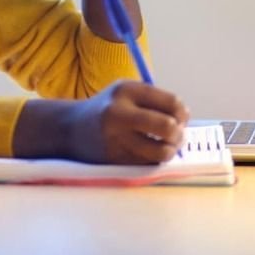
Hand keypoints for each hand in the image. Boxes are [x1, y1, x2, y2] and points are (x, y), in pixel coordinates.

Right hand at [60, 81, 190, 163]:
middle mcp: (119, 113)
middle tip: (177, 136)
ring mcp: (115, 138)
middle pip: (167, 127)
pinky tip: (149, 154)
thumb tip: (185, 118)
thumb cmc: (107, 110)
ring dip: (170, 151)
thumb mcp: (126, 93)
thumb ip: (154, 101)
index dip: (182, 113)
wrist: (70, 129)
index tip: (181, 118)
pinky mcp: (113, 160)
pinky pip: (147, 164)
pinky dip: (154, 161)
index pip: (171, 102)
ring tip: (167, 147)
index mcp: (126, 90)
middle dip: (179, 134)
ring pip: (160, 152)